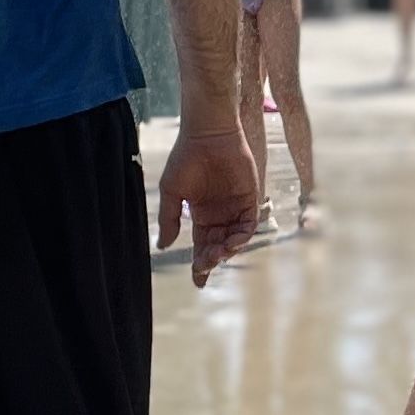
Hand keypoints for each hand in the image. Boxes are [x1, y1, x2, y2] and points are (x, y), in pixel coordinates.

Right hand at [161, 121, 265, 276]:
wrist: (207, 133)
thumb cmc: (186, 158)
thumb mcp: (172, 191)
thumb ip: (169, 218)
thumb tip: (164, 246)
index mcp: (201, 215)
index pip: (202, 245)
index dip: (201, 264)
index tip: (198, 281)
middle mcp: (220, 215)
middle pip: (218, 246)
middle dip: (212, 260)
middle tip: (205, 265)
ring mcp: (236, 207)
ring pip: (234, 239)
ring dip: (227, 251)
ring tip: (217, 254)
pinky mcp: (250, 198)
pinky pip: (249, 224)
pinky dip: (242, 236)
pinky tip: (232, 242)